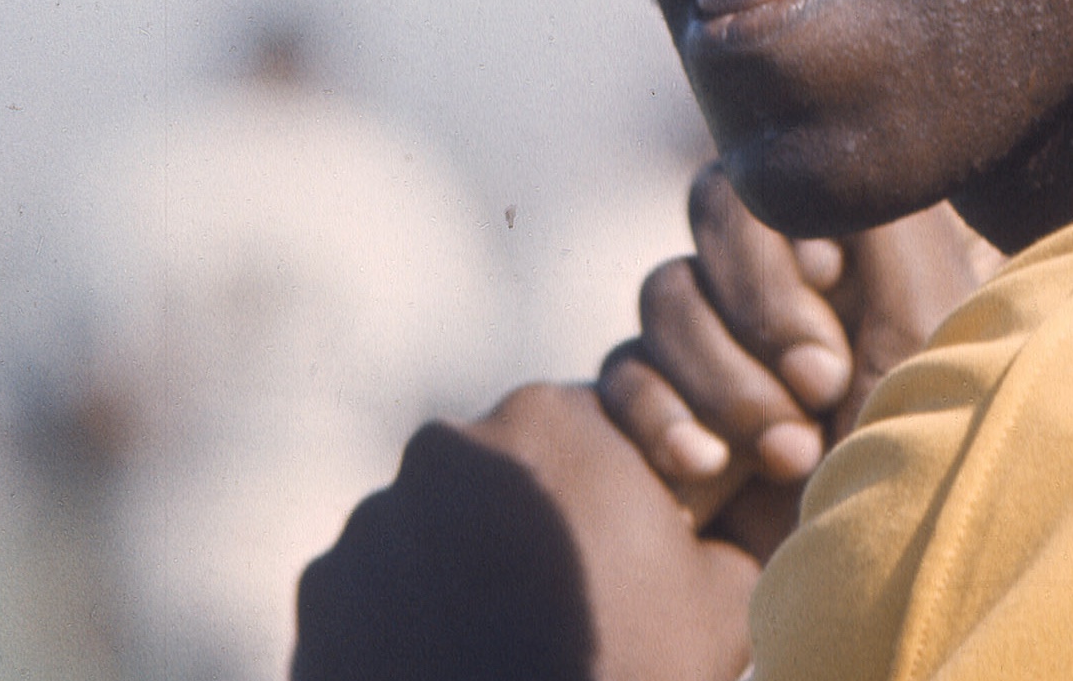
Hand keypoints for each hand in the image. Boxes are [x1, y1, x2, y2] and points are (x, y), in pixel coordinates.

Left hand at [293, 383, 755, 680]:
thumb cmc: (631, 675)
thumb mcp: (724, 594)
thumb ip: (735, 518)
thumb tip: (750, 492)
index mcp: (555, 417)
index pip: (603, 428)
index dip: (628, 490)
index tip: (641, 553)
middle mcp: (450, 443)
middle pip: (514, 473)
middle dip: (544, 526)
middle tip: (578, 606)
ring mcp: (373, 517)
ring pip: (442, 527)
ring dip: (473, 571)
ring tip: (514, 645)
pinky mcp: (322, 590)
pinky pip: (381, 587)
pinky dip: (414, 620)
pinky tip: (458, 666)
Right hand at [598, 164, 997, 556]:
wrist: (898, 567)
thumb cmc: (933, 435)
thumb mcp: (924, 305)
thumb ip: (869, 208)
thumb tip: (801, 152)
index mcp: (843, 251)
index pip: (759, 184)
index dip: (778, 237)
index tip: (828, 281)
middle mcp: (779, 290)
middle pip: (704, 227)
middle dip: (755, 312)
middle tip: (821, 384)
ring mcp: (719, 353)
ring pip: (661, 301)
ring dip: (721, 376)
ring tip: (787, 451)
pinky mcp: (669, 419)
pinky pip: (622, 380)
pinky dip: (659, 417)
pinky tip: (706, 469)